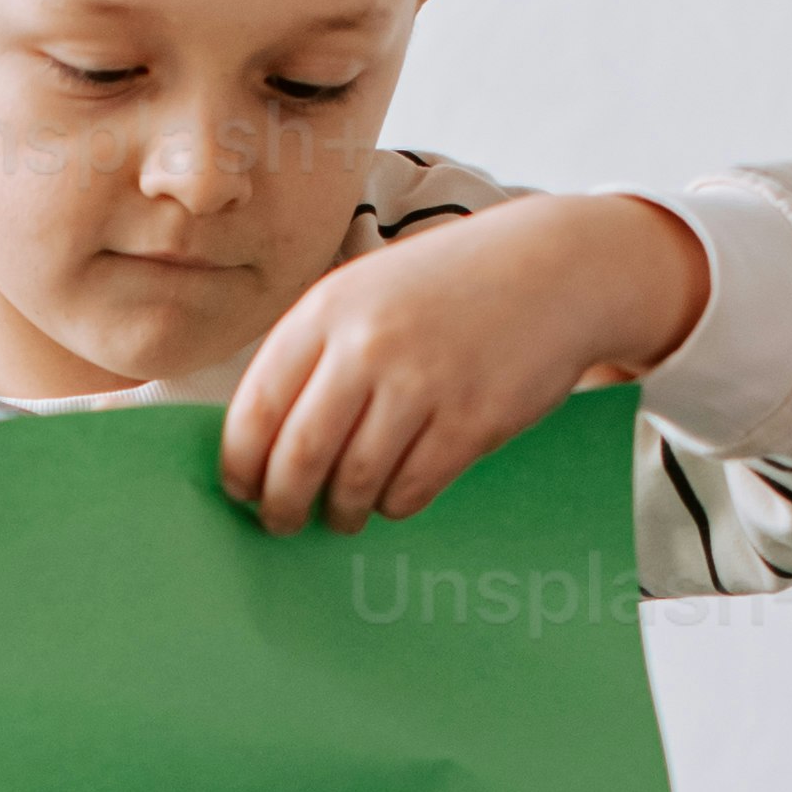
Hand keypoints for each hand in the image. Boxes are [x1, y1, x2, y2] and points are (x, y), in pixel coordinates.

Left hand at [221, 193, 711, 534]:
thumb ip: (315, 353)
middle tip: (279, 522)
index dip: (241, 462)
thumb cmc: (446, 289)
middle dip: (281, 503)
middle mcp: (369, 346)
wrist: (552, 269)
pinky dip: (392, 505)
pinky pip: (411, 489)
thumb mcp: (367, 294)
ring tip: (339, 516)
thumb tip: (262, 440)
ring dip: (339, 511)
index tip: (239, 490)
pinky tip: (390, 498)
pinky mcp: (471, 421)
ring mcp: (422, 384)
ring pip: (354, 481)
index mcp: (328, 310)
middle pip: (299, 455)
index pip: (257, 407)